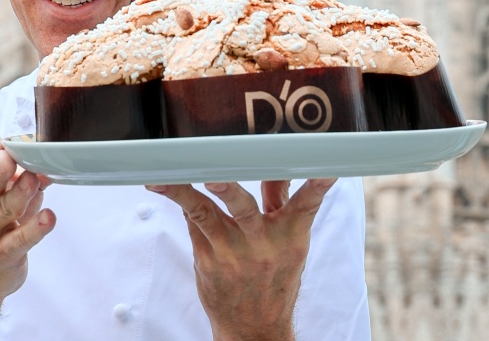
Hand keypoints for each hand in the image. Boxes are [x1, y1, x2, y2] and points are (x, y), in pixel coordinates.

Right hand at [0, 136, 54, 304]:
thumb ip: (18, 178)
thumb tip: (44, 164)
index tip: (1, 142)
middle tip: (9, 158)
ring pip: (3, 211)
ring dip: (20, 194)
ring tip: (34, 180)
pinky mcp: (2, 255)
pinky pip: (19, 241)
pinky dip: (35, 229)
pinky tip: (49, 217)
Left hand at [145, 178, 335, 340]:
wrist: (254, 327)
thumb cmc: (273, 278)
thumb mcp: (289, 243)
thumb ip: (281, 201)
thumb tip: (278, 164)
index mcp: (291, 236)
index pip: (307, 206)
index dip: (317, 186)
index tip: (323, 170)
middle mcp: (262, 245)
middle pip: (245, 211)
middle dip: (229, 193)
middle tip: (215, 179)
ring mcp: (231, 254)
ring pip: (204, 215)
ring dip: (184, 194)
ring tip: (164, 181)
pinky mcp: (207, 260)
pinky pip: (193, 223)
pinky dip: (183, 202)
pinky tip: (167, 186)